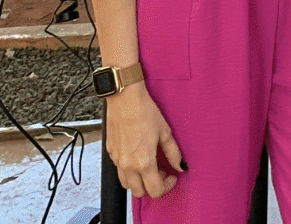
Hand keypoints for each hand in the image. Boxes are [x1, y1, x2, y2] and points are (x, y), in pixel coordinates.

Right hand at [104, 83, 185, 199]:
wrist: (124, 98)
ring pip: (126, 184)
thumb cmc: (144, 112)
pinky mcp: (110, 153)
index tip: (171, 176)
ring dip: (138, 181)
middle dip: (152, 186)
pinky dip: (129, 170)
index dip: (167, 187)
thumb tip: (180, 166)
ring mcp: (117, 160)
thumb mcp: (165, 132)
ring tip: (148, 165)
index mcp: (144, 162)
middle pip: (139, 192)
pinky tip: (137, 155)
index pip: (155, 190)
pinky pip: (119, 170)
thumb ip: (173, 153)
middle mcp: (128, 165)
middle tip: (160, 170)